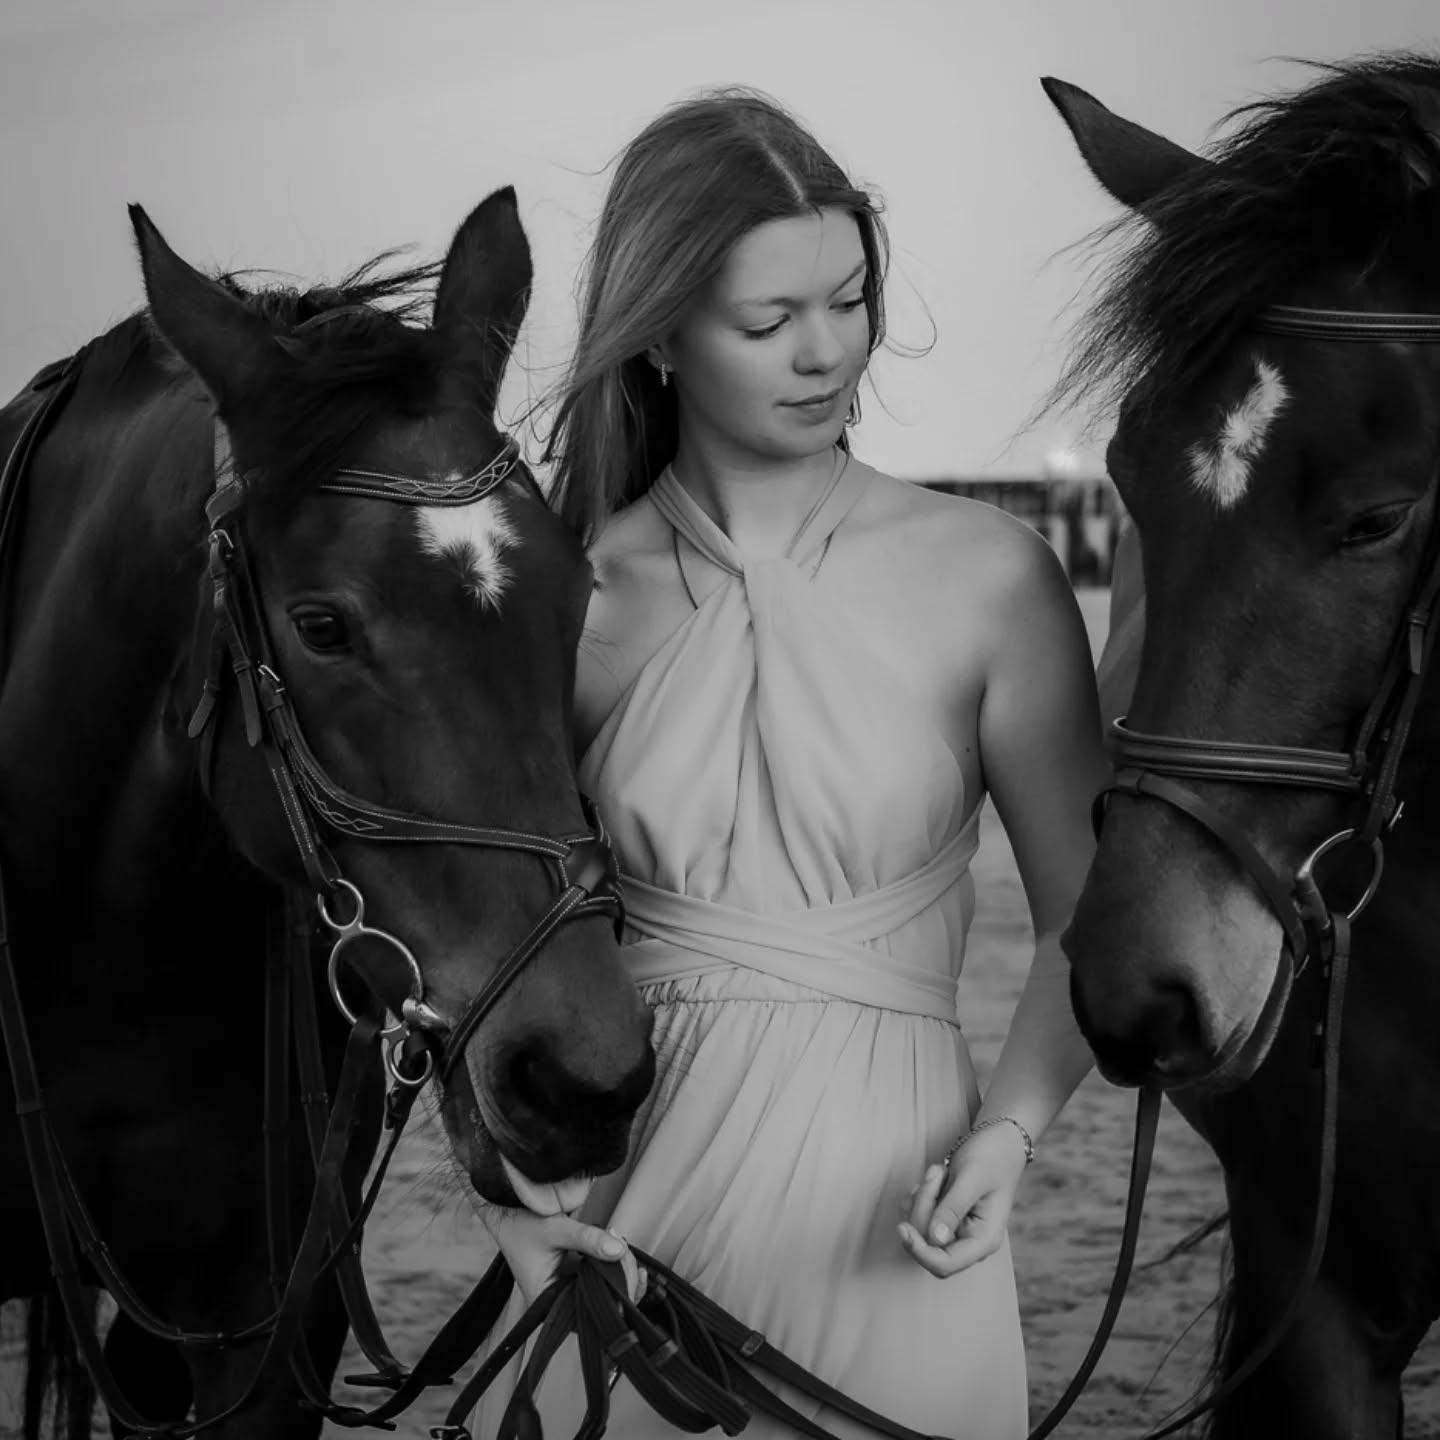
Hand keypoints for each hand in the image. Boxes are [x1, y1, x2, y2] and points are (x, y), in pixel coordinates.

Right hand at [482, 1207, 646, 1308]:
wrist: (509, 1211)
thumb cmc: (522, 1225)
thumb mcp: (556, 1229)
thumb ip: (588, 1239)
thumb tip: (618, 1250)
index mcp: (546, 1304)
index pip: (589, 1316)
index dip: (614, 1298)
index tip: (627, 1274)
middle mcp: (557, 1303)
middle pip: (602, 1306)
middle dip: (622, 1278)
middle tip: (623, 1249)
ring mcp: (567, 1290)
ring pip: (605, 1293)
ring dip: (620, 1270)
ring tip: (618, 1242)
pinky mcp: (574, 1277)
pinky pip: (599, 1279)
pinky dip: (614, 1266)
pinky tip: (621, 1251)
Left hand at [896, 1124, 1028, 1277]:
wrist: (999, 1139)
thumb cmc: (992, 1156)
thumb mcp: (972, 1179)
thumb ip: (953, 1209)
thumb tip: (935, 1240)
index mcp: (984, 1240)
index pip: (945, 1265)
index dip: (919, 1251)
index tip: (901, 1228)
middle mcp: (970, 1242)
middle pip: (927, 1244)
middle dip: (923, 1207)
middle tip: (936, 1173)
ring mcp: (957, 1231)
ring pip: (919, 1228)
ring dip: (923, 1195)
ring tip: (941, 1170)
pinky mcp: (945, 1218)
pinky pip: (918, 1214)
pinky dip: (920, 1194)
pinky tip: (936, 1176)